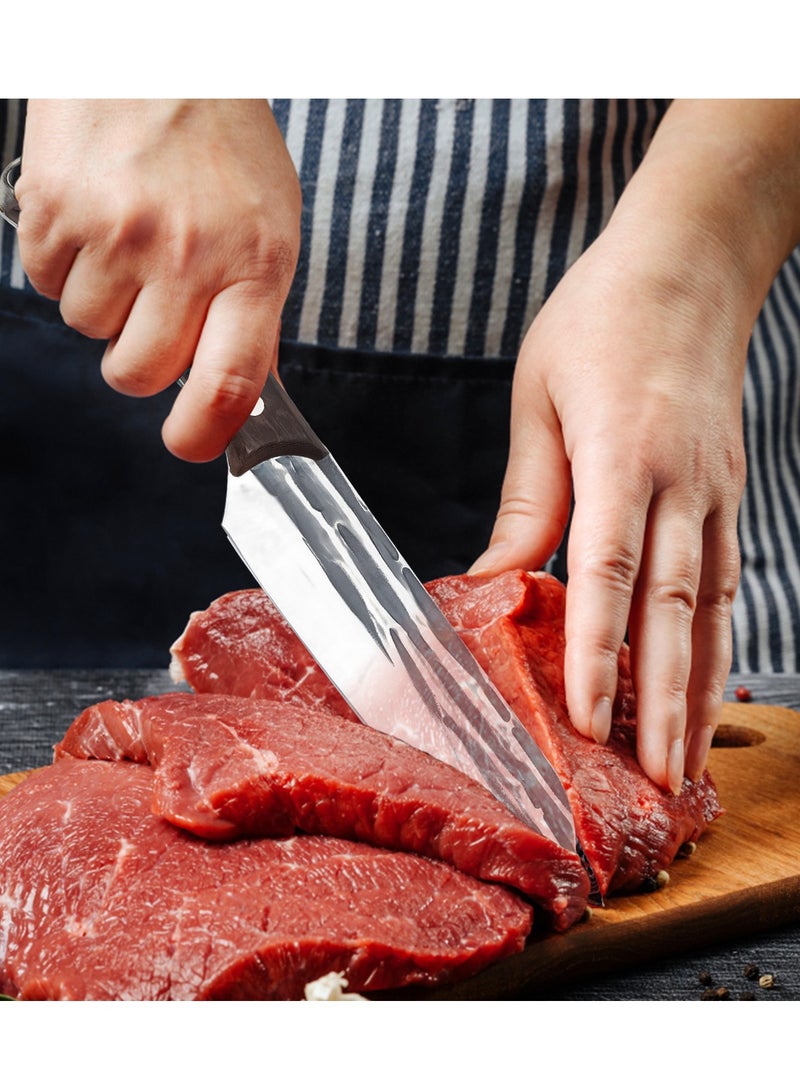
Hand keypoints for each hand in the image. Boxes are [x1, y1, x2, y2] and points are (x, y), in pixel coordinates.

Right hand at [16, 99, 301, 460]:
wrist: (157, 50)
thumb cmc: (221, 145)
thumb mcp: (269, 230)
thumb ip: (253, 315)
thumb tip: (237, 393)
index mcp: (253, 265)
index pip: (229, 383)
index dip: (202, 436)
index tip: (188, 445)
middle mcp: (185, 255)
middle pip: (138, 374)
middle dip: (139, 357)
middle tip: (153, 306)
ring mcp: (115, 233)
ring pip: (87, 330)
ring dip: (103, 301)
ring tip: (128, 239)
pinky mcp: (54, 209)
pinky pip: (46, 284)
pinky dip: (65, 263)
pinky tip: (94, 217)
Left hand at [472, 221, 746, 793]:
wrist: (690, 265)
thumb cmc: (601, 319)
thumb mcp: (540, 398)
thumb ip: (528, 499)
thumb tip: (494, 581)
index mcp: (624, 456)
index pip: (608, 574)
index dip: (598, 653)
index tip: (587, 720)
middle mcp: (682, 484)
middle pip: (672, 608)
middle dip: (664, 701)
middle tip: (659, 779)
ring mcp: (716, 491)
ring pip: (710, 606)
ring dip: (699, 687)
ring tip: (689, 758)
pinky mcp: (728, 493)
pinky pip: (723, 579)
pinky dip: (714, 639)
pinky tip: (702, 681)